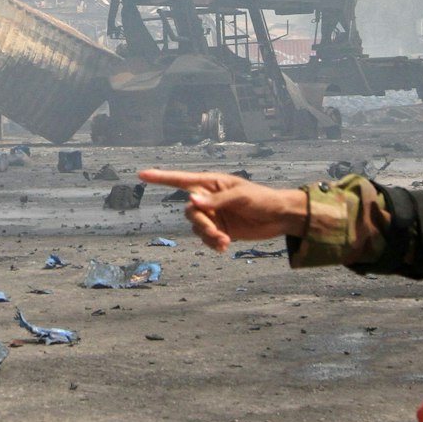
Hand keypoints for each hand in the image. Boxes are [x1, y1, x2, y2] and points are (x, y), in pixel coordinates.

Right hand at [137, 169, 307, 251]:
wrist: (279, 217)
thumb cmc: (263, 199)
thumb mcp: (241, 196)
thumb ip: (217, 200)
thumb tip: (193, 202)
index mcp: (211, 183)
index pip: (182, 180)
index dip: (161, 178)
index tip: (142, 175)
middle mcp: (208, 199)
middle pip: (190, 212)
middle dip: (201, 224)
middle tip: (217, 234)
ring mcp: (213, 215)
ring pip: (196, 227)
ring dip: (208, 236)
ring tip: (225, 242)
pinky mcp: (219, 230)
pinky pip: (206, 238)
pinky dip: (212, 243)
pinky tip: (224, 246)